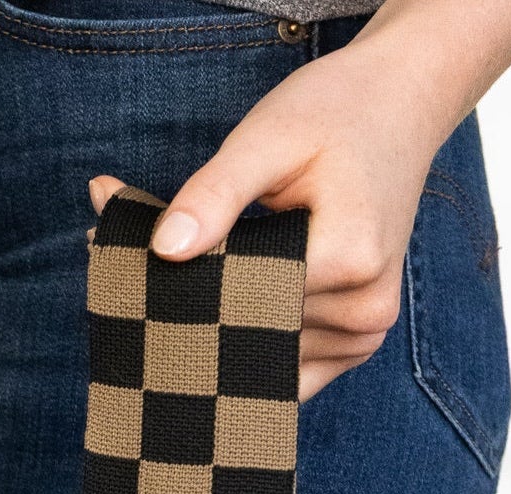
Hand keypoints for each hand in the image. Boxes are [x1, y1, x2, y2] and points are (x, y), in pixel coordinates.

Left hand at [92, 25, 457, 400]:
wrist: (401, 107)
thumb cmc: (336, 113)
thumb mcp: (270, 135)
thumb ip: (214, 193)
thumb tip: (163, 249)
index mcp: (350, 259)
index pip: (240, 298)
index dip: (178, 283)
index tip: (109, 258)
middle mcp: (364, 313)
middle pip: (250, 331)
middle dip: (189, 306)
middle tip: (118, 264)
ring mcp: (363, 337)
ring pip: (262, 354)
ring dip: (216, 327)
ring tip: (179, 274)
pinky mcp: (354, 346)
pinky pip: (283, 370)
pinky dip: (246, 344)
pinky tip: (218, 313)